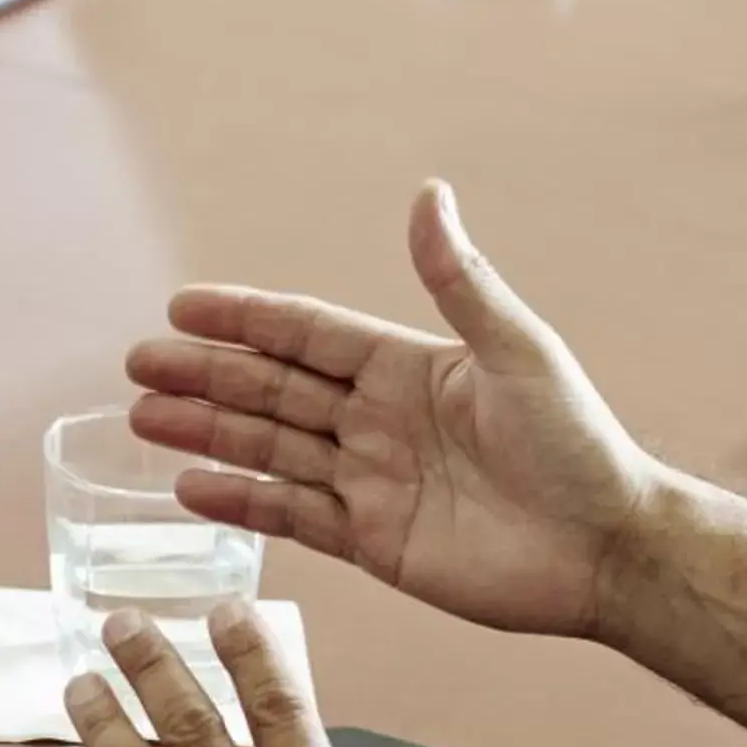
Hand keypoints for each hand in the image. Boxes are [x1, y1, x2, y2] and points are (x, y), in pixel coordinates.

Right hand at [125, 183, 664, 641]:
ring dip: (206, 434)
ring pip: (269, 449)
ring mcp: (369, 480)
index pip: (307, 335)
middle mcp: (378, 420)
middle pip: (272, 390)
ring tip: (142, 421)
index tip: (184, 307)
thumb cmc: (579, 447)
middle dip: (205, 376)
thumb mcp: (519, 353)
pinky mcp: (370, 540)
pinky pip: (290, 515)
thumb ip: (460, 284)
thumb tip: (429, 195)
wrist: (606, 551)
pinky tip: (189, 489)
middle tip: (140, 365)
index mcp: (407, 368)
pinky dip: (239, 502)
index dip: (246, 319)